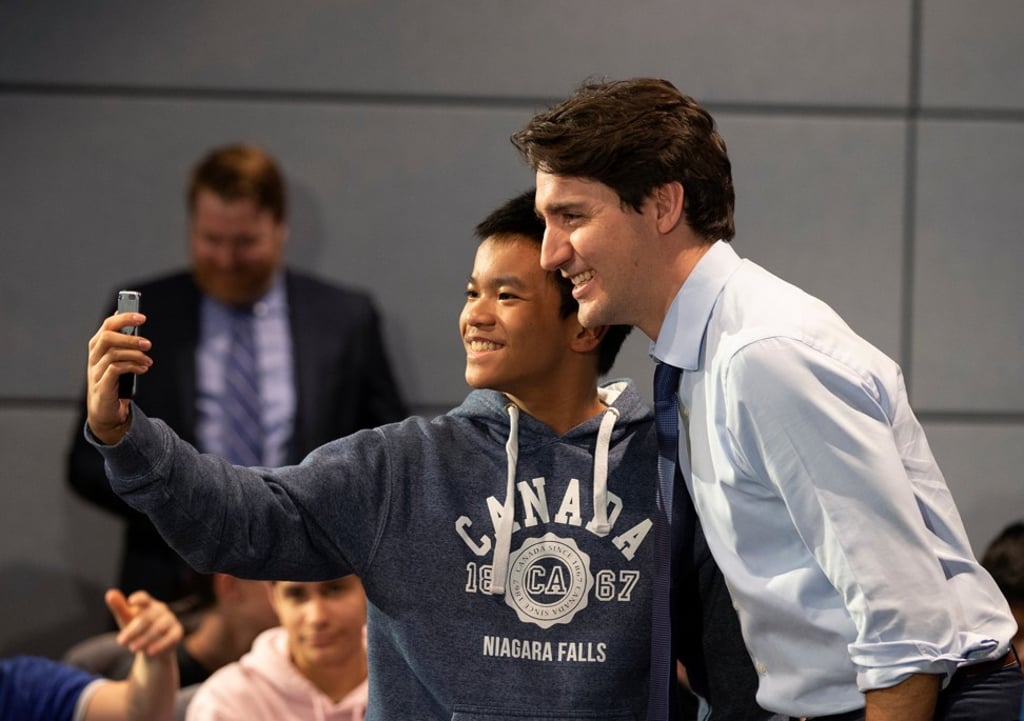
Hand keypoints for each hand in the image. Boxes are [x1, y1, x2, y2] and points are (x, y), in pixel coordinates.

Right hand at [86, 312, 151, 444]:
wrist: (106, 410)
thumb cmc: (114, 381)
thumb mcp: (120, 358)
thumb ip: (124, 341)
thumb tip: (133, 320)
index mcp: (98, 346)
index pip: (108, 325)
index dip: (124, 318)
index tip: (142, 318)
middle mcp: (94, 356)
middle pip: (108, 337)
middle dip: (130, 338)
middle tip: (148, 344)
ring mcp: (96, 371)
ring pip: (113, 353)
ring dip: (135, 355)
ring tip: (148, 361)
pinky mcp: (102, 385)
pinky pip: (115, 369)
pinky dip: (132, 366)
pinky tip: (142, 369)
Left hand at [106, 588, 182, 658]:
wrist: (152, 647)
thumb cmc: (137, 629)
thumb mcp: (126, 619)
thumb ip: (119, 607)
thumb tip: (110, 593)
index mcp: (147, 603)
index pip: (144, 598)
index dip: (139, 599)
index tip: (131, 601)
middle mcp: (161, 610)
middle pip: (148, 617)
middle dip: (133, 630)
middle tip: (120, 641)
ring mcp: (170, 620)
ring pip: (159, 628)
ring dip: (145, 638)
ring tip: (132, 648)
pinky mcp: (177, 633)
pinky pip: (170, 638)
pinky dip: (161, 645)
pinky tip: (150, 652)